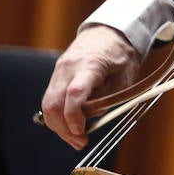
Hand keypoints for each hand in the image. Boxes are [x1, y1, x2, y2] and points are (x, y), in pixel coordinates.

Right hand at [40, 25, 141, 148]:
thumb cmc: (120, 54)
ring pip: (47, 105)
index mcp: (90, 65)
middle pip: (54, 104)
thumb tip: (90, 118)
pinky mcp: (56, 75)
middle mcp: (69, 67)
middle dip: (65, 129)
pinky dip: (57, 116)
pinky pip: (50, 100)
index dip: (74, 117)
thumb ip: (108, 98)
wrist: (109, 32)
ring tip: (76, 138)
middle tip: (80, 142)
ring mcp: (59, 70)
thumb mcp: (125, 76)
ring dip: (59, 126)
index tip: (82, 132)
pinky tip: (70, 125)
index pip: (75, 93)